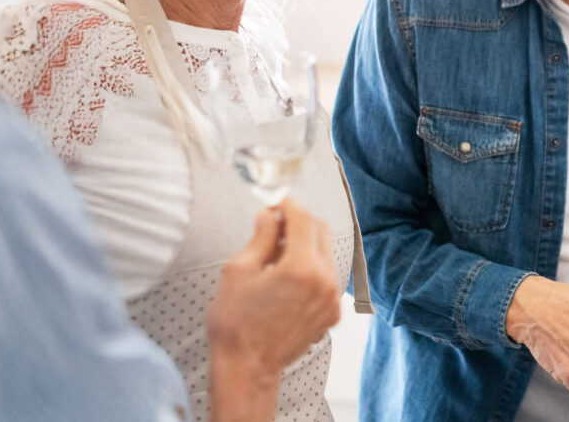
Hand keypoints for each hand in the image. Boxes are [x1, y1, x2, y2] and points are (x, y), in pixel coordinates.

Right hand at [207, 199, 340, 420]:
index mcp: (302, 268)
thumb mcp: (239, 271)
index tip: (275, 200)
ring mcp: (332, 299)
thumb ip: (261, 237)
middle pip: (320, 231)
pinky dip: (312, 266)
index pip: (303, 219)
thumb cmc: (235, 322)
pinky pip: (327, 276)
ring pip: (326, 252)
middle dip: (299, 221)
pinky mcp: (332, 312)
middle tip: (274, 223)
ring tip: (277, 252)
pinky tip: (287, 275)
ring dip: (306, 243)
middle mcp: (325, 281)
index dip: (288, 204)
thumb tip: (269, 214)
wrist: (247, 369)